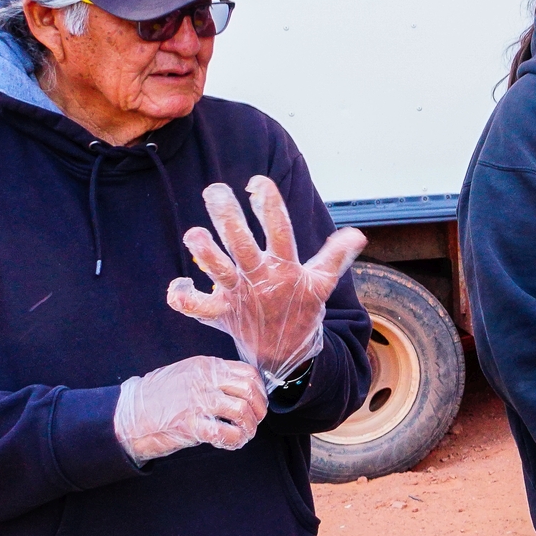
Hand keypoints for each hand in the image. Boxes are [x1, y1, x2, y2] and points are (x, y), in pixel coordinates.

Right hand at [113, 356, 267, 462]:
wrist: (129, 415)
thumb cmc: (159, 398)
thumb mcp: (187, 375)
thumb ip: (214, 378)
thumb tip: (244, 391)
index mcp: (205, 366)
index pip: (247, 373)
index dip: (260, 391)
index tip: (258, 403)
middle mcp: (203, 380)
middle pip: (248, 391)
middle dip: (259, 409)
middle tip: (255, 420)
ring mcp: (196, 401)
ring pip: (241, 411)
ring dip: (249, 427)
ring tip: (245, 434)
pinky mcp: (189, 424)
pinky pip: (226, 433)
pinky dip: (236, 440)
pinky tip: (233, 442)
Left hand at [167, 176, 367, 390]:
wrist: (286, 353)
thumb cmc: (302, 310)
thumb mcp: (322, 283)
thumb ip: (335, 256)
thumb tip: (358, 234)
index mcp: (286, 268)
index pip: (280, 231)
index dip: (270, 206)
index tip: (257, 182)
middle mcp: (261, 279)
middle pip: (243, 246)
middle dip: (228, 218)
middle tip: (215, 191)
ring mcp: (240, 297)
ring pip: (219, 272)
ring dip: (206, 254)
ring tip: (192, 234)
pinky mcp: (222, 314)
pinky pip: (199, 308)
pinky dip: (185, 299)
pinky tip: (177, 285)